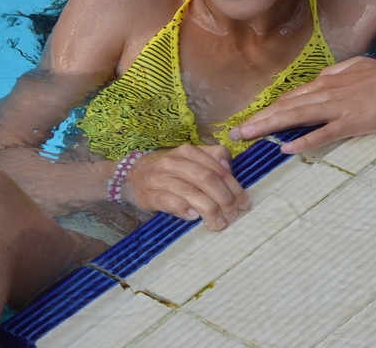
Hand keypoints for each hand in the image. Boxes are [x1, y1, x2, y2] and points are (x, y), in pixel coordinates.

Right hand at [121, 144, 251, 229]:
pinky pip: (170, 202)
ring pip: (191, 192)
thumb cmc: (169, 171)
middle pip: (206, 179)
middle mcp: (173, 162)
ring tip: (219, 223)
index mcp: (188, 151)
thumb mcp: (190, 159)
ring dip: (209, 210)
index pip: (218, 167)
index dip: (234, 186)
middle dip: (224, 199)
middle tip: (233, 215)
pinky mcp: (149, 195)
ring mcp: (160, 178)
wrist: (131, 176)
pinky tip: (194, 218)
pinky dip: (184, 210)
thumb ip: (212, 158)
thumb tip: (228, 165)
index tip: (244, 202)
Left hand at [228, 55, 375, 154]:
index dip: (267, 110)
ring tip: (247, 136)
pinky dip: (305, 141)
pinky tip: (287, 148)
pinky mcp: (354, 122)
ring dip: (269, 127)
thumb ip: (337, 75)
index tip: (248, 120)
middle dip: (257, 121)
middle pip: (285, 108)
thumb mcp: (358, 69)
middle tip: (233, 133)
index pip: (289, 99)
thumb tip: (322, 79)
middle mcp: (327, 93)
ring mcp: (339, 107)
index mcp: (328, 83)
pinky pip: (325, 133)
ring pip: (296, 117)